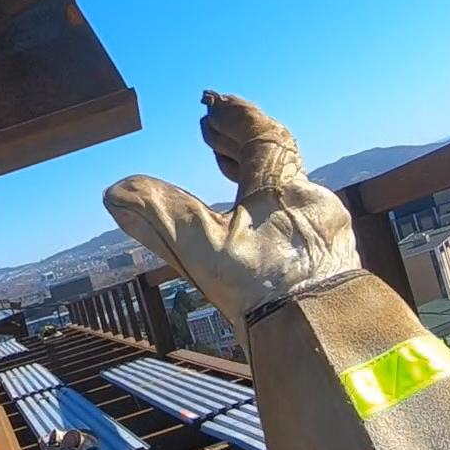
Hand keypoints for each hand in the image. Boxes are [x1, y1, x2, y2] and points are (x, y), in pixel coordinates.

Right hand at [103, 92, 359, 322]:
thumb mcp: (200, 249)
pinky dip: (274, 213)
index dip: (234, 116)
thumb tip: (116, 192)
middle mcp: (312, 201)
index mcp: (282, 186)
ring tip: (228, 177)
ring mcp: (328, 234)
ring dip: (257, 180)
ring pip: (289, 193)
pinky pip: (300, 223)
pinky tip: (257, 232)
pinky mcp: (334, 264)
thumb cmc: (264, 292)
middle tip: (211, 138)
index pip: (261, 133)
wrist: (326, 341)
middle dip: (240, 146)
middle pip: (277, 160)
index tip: (211, 107)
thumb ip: (158, 214)